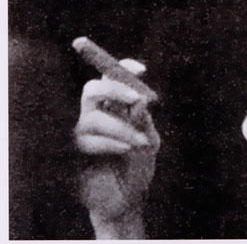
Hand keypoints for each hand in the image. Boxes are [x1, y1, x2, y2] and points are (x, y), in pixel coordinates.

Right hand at [75, 59, 159, 234]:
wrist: (127, 199)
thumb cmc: (138, 165)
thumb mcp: (149, 140)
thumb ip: (143, 121)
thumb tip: (140, 100)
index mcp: (116, 105)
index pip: (112, 77)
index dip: (123, 68)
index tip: (142, 71)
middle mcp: (97, 113)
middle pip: (92, 88)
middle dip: (113, 89)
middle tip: (135, 98)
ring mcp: (84, 131)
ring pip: (92, 116)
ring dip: (121, 127)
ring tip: (139, 142)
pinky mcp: (75, 150)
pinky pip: (88, 139)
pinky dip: (111, 142)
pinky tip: (125, 150)